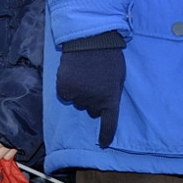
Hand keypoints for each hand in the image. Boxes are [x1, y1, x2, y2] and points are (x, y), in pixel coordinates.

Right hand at [57, 32, 125, 146]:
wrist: (91, 39)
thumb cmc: (109, 56)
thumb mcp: (118, 77)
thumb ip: (112, 93)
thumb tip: (104, 106)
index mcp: (110, 99)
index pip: (109, 123)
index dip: (106, 134)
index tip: (102, 143)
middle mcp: (94, 101)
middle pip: (92, 110)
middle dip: (94, 100)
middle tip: (95, 82)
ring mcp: (78, 96)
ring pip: (78, 102)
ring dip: (81, 93)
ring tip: (84, 74)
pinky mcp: (63, 88)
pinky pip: (66, 95)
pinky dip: (68, 88)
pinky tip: (73, 74)